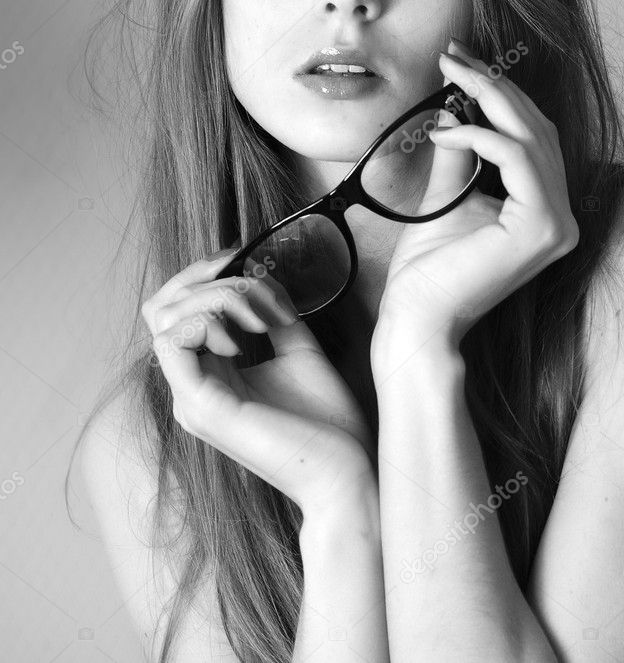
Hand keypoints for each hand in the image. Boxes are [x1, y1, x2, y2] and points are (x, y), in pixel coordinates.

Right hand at [142, 251, 375, 515]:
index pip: (176, 309)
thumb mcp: (297, 352)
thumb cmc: (328, 425)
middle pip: (161, 306)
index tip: (247, 262)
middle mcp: (192, 388)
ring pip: (168, 317)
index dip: (205, 274)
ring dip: (219, 298)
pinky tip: (250, 337)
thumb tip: (262, 277)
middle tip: (257, 286)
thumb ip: (274, 316)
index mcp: (211, 377)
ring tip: (266, 319)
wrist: (346, 475)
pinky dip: (209, 320)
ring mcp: (191, 400)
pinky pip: (172, 342)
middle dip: (208, 277)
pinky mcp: (201, 407)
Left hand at [373, 37, 578, 362]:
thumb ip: (461, 154)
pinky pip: (517, 159)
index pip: (532, 138)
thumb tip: (456, 107)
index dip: (500, 94)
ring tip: (449, 74)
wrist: (418, 318)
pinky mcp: (544, 228)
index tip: (461, 62)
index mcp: (544, 210)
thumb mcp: (446, 196)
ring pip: (532, 137)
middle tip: (453, 54)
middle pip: (537, 129)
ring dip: (489, 97)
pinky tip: (448, 127)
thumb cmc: (428, 269)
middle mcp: (562, 217)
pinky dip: (482, 134)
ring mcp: (558, 224)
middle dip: (494, 84)